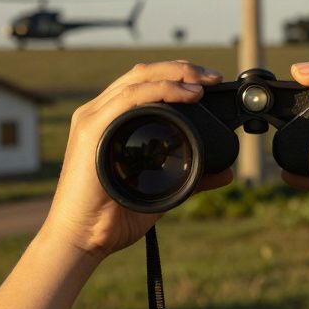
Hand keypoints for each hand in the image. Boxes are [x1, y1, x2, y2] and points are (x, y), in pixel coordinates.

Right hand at [43, 60, 232, 258]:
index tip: (209, 83)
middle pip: (143, 73)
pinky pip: (129, 97)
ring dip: (176, 74)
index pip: (145, 83)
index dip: (178, 75)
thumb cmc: (112, 217)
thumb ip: (193, 179)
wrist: (82, 239)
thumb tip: (226, 173)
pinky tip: (186, 94)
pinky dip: (161, 90)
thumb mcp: (162, 189)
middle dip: (182, 69)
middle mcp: (99, 113)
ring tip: (204, 83)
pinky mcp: (92, 129)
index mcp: (111, 122)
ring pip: (137, 78)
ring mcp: (93, 119)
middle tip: (213, 78)